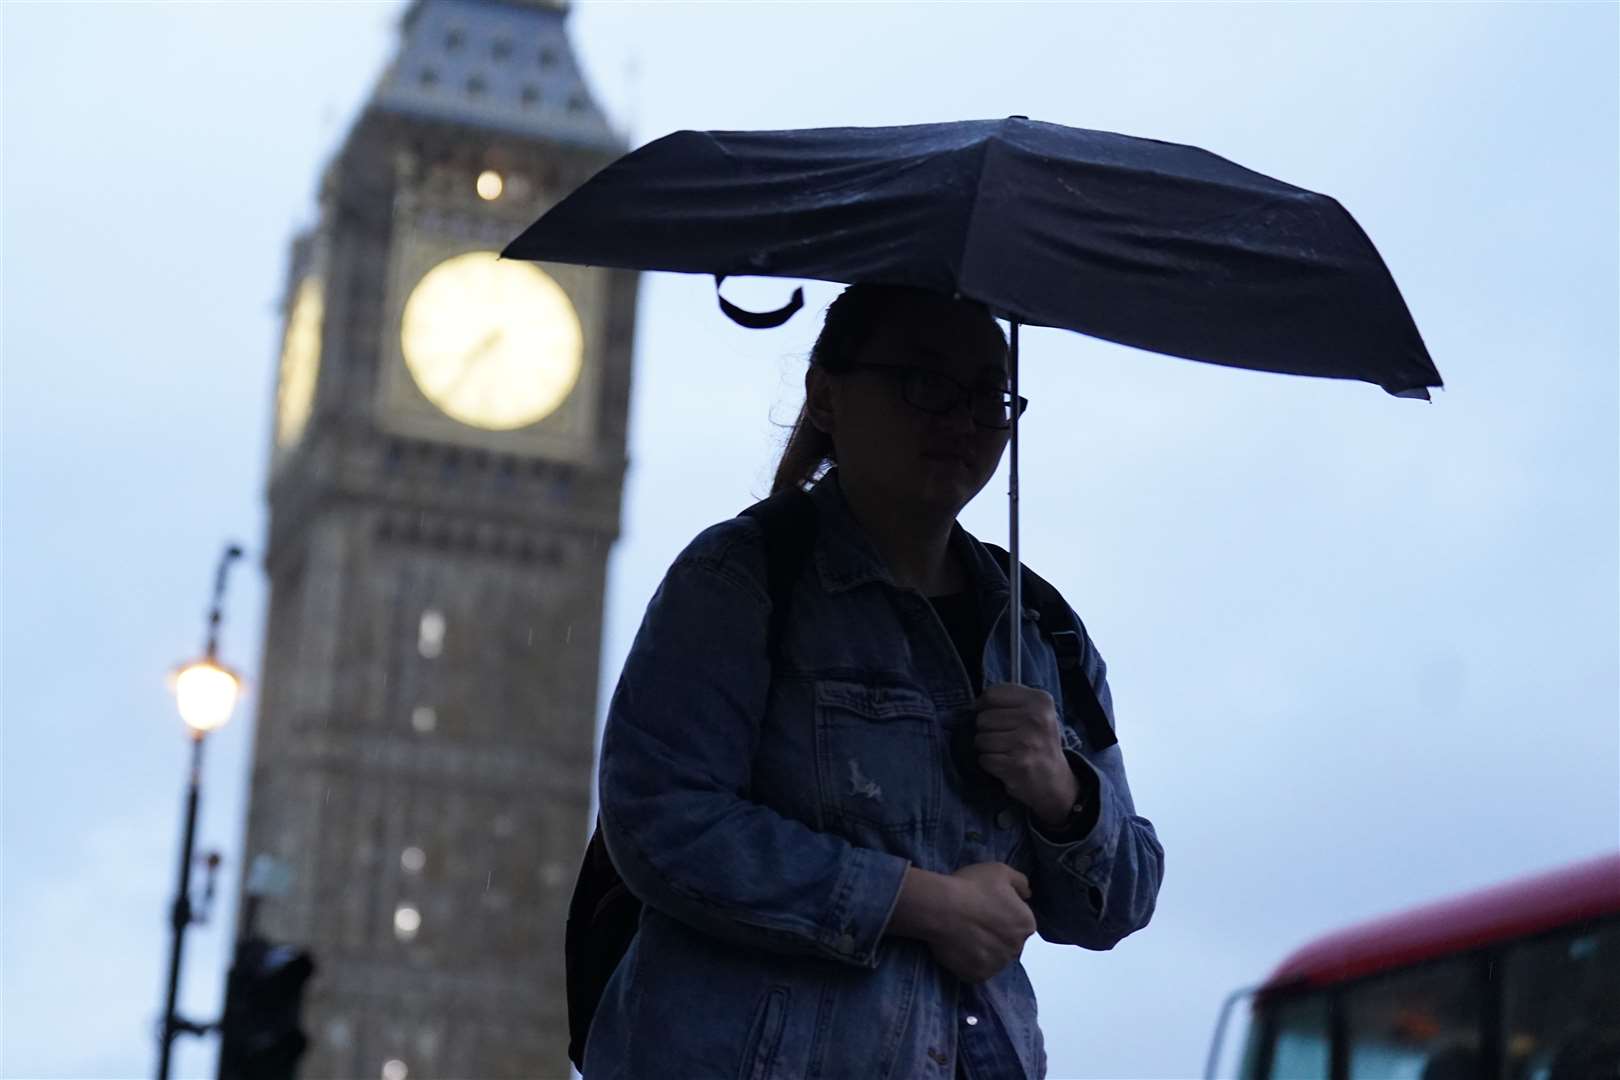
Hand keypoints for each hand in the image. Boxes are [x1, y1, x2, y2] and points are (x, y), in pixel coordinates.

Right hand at [928, 863, 1036, 982]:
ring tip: (965, 934)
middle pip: (1008, 942)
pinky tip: (959, 947)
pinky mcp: (977, 976)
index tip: (987, 907)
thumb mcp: (1001, 871)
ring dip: (985, 949)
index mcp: (1026, 924)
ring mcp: (997, 965)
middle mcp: (1017, 948)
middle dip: (997, 934)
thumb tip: (1027, 894)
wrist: (941, 908)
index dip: (1003, 914)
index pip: (1019, 922)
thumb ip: (1021, 882)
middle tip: (975, 921)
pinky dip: (970, 962)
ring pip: (994, 958)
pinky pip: (977, 970)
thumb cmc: (972, 887)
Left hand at [974, 683, 1078, 826]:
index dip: (984, 706)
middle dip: (987, 731)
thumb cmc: (1038, 742)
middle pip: (983, 718)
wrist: (1054, 780)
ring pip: (981, 739)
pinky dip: (990, 764)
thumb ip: (1009, 700)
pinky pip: (984, 759)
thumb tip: (975, 704)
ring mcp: (1026, 742)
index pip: (991, 695)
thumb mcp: (1035, 712)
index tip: (992, 715)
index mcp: (1040, 701)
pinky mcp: (1017, 764)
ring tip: (1005, 751)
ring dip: (988, 749)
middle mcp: (1036, 719)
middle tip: (1005, 739)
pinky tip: (1005, 764)